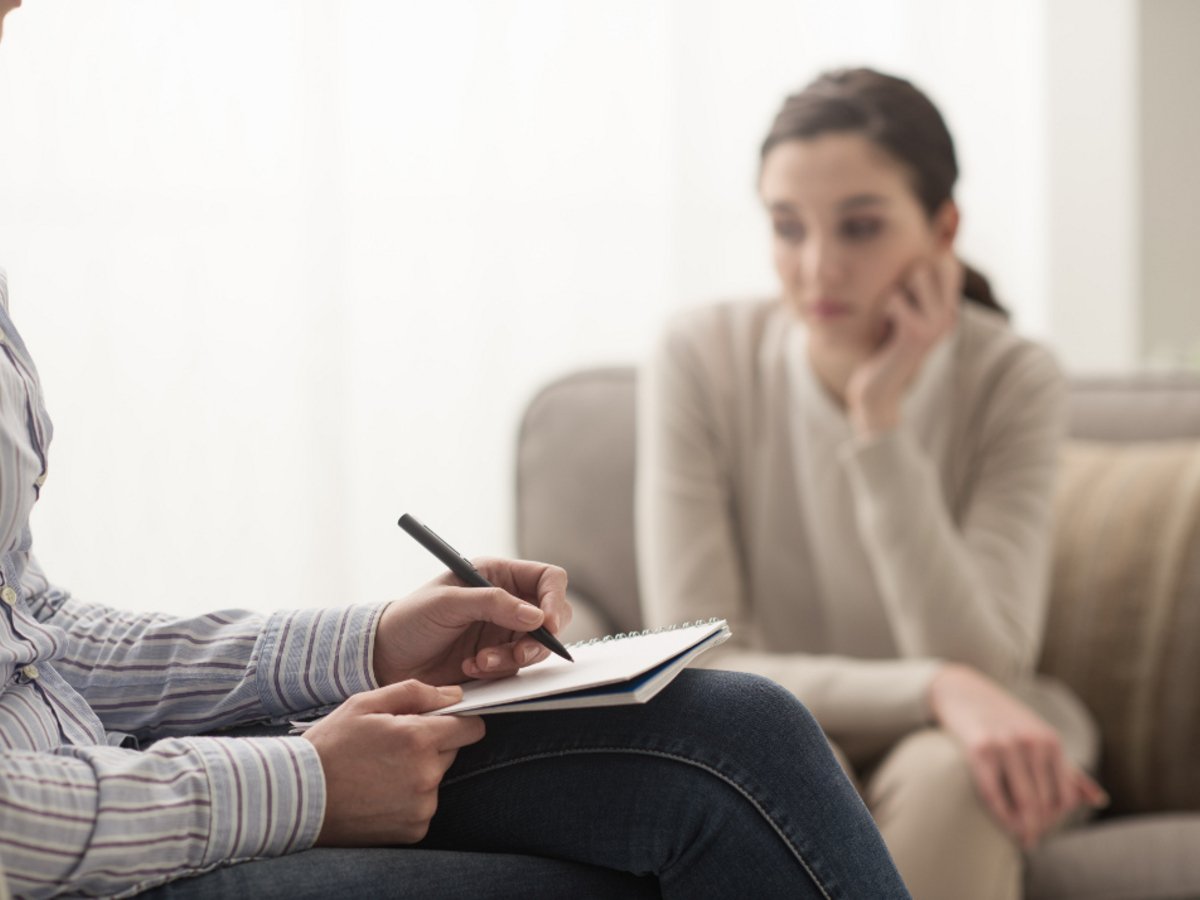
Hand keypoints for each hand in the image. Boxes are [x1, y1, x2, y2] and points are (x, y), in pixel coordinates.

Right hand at [301, 680, 484, 844]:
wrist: (297, 798)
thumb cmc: (329, 745)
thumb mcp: (365, 704)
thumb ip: (415, 693)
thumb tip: (454, 695)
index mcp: (418, 739)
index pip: (471, 727)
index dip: (458, 721)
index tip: (441, 722)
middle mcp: (426, 775)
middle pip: (452, 751)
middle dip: (431, 745)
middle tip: (392, 747)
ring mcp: (421, 806)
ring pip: (437, 779)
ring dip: (419, 772)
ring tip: (379, 771)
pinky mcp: (414, 830)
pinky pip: (424, 806)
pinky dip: (409, 799)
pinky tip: (379, 794)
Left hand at [373, 557, 571, 686]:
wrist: (385, 659)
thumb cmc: (410, 619)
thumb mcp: (448, 602)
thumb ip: (493, 603)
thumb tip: (537, 616)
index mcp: (497, 575)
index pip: (547, 579)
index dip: (555, 599)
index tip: (548, 623)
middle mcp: (506, 602)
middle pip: (551, 615)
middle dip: (540, 638)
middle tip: (520, 652)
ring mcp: (503, 632)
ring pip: (536, 646)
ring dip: (513, 657)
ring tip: (481, 661)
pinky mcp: (497, 660)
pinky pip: (516, 668)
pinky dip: (498, 671)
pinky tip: (471, 667)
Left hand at [846, 252, 961, 438]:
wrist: (878, 391)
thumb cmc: (883, 348)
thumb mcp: (901, 315)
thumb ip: (912, 289)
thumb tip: (915, 254)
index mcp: (948, 309)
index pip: (949, 263)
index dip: (926, 258)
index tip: (903, 283)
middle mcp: (949, 315)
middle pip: (931, 262)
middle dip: (904, 275)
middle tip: (894, 307)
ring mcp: (937, 325)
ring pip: (916, 274)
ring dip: (893, 291)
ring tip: (889, 318)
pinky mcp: (917, 334)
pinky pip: (895, 298)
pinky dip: (882, 308)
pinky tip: (883, 329)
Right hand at [928, 664, 1107, 848]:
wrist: (962, 691)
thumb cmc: (1004, 721)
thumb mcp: (1039, 738)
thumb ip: (1068, 770)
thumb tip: (1100, 800)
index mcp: (1050, 742)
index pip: (1065, 796)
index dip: (1058, 819)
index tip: (1046, 828)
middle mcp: (1033, 743)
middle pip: (1045, 802)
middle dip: (1039, 825)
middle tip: (1030, 838)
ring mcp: (1006, 746)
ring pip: (1026, 802)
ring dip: (1024, 827)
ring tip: (1021, 836)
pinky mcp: (980, 750)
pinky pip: (995, 794)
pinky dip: (1002, 816)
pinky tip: (1004, 824)